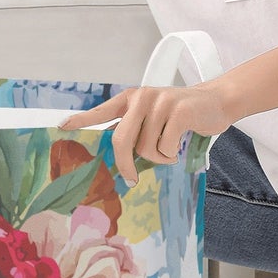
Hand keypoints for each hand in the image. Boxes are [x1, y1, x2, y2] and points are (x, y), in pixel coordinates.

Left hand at [59, 82, 235, 184]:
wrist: (216, 101)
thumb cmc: (179, 115)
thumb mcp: (152, 117)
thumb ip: (134, 129)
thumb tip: (116, 158)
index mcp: (130, 99)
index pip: (101, 111)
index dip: (81, 120)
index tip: (61, 127)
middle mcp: (141, 98)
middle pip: (121, 140)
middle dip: (125, 164)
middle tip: (130, 179)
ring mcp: (160, 102)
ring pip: (146, 148)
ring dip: (159, 158)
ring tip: (170, 148)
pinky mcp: (178, 111)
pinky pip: (166, 147)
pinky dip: (172, 155)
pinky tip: (180, 145)